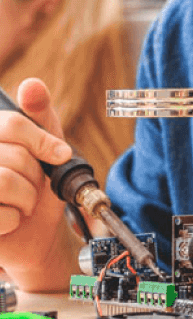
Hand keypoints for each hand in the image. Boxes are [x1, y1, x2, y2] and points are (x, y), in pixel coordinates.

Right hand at [0, 78, 73, 287]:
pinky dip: (15, 220)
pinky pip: (0, 215)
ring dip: (26, 198)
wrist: (32, 233)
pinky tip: (10, 220)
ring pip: (4, 182)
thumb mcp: (44, 144)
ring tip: (23, 202)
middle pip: (14, 156)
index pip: (12, 124)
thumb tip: (32, 85)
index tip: (61, 154)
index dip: (43, 141)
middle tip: (32, 184)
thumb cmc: (35, 183)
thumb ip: (39, 114)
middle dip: (36, 175)